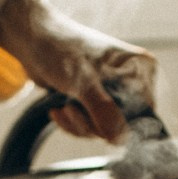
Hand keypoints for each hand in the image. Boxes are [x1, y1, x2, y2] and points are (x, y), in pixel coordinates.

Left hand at [0, 0, 157, 141]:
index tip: (99, 122)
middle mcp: (131, 80)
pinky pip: (90, 126)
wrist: (32, 40)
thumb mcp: (84, 81)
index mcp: (141, 67)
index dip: (122, 122)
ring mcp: (112, 92)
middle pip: (124, 123)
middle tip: (73, 108)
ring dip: (79, 123)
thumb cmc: (60, 48)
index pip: (145, 109)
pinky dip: (72, 122)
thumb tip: (119, 138)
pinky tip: (58, 109)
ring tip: (64, 106)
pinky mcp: (94, 101)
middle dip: (93, 123)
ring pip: (104, 128)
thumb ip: (104, 110)